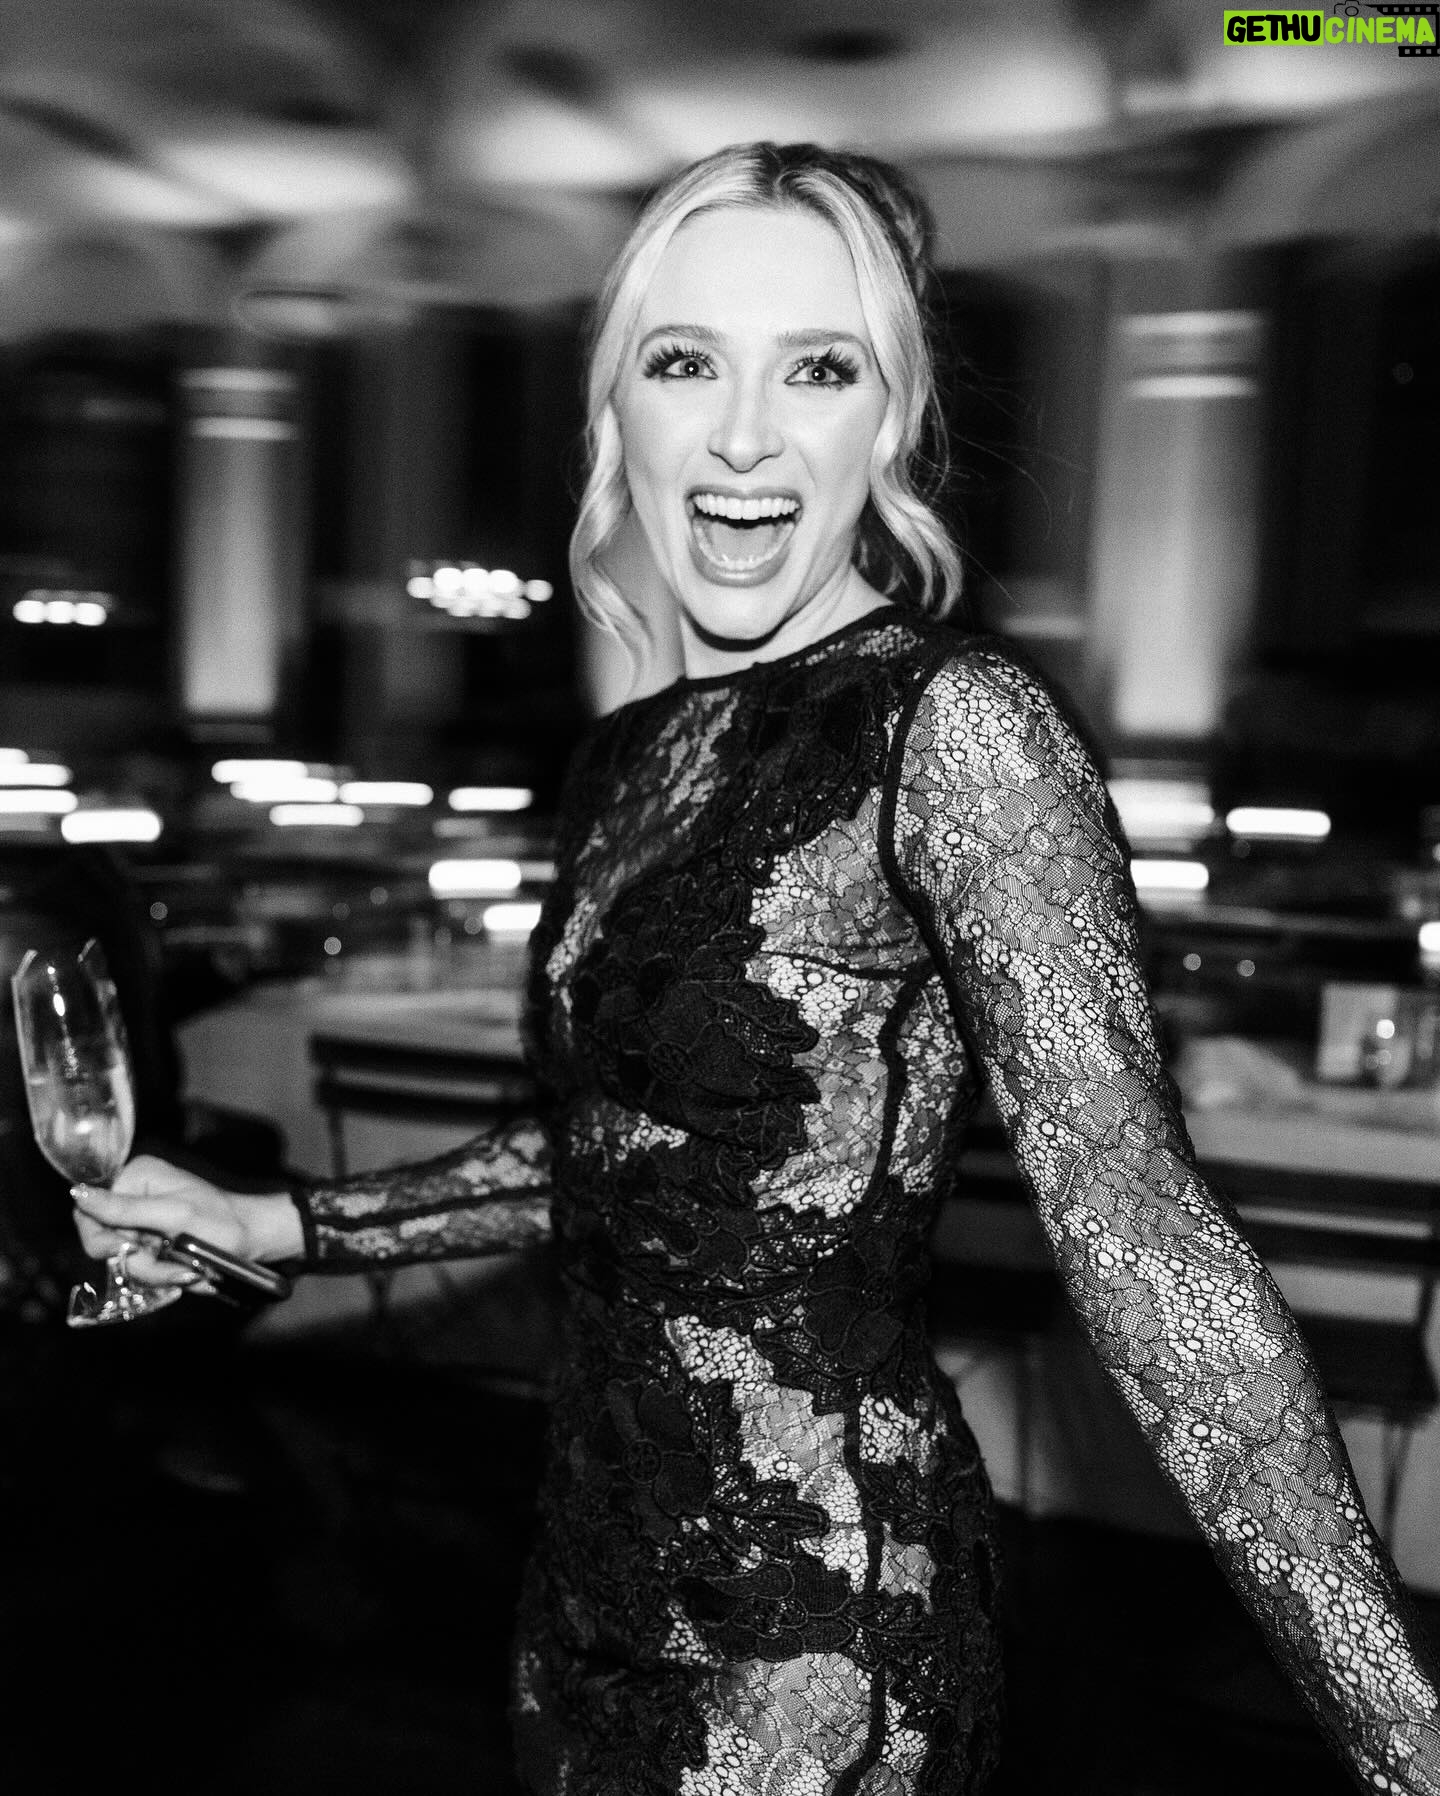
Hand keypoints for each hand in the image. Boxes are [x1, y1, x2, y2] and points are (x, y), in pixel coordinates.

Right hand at [72, 1154, 301, 1288]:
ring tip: (187, 1270)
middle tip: (168, 1261)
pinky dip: (163, 1276)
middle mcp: (135, 1196)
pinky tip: (186, 1272)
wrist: (255, 1242)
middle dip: (136, 1260)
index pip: (86, 1209)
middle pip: (102, 1241)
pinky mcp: (154, 1245)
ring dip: (154, 1272)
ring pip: (123, 1261)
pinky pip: (141, 1269)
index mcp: (136, 1176)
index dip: (101, 1236)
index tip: (128, 1248)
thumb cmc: (223, 1223)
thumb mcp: (173, 1215)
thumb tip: (78, 1193)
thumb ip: (124, 1209)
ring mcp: (144, 1223)